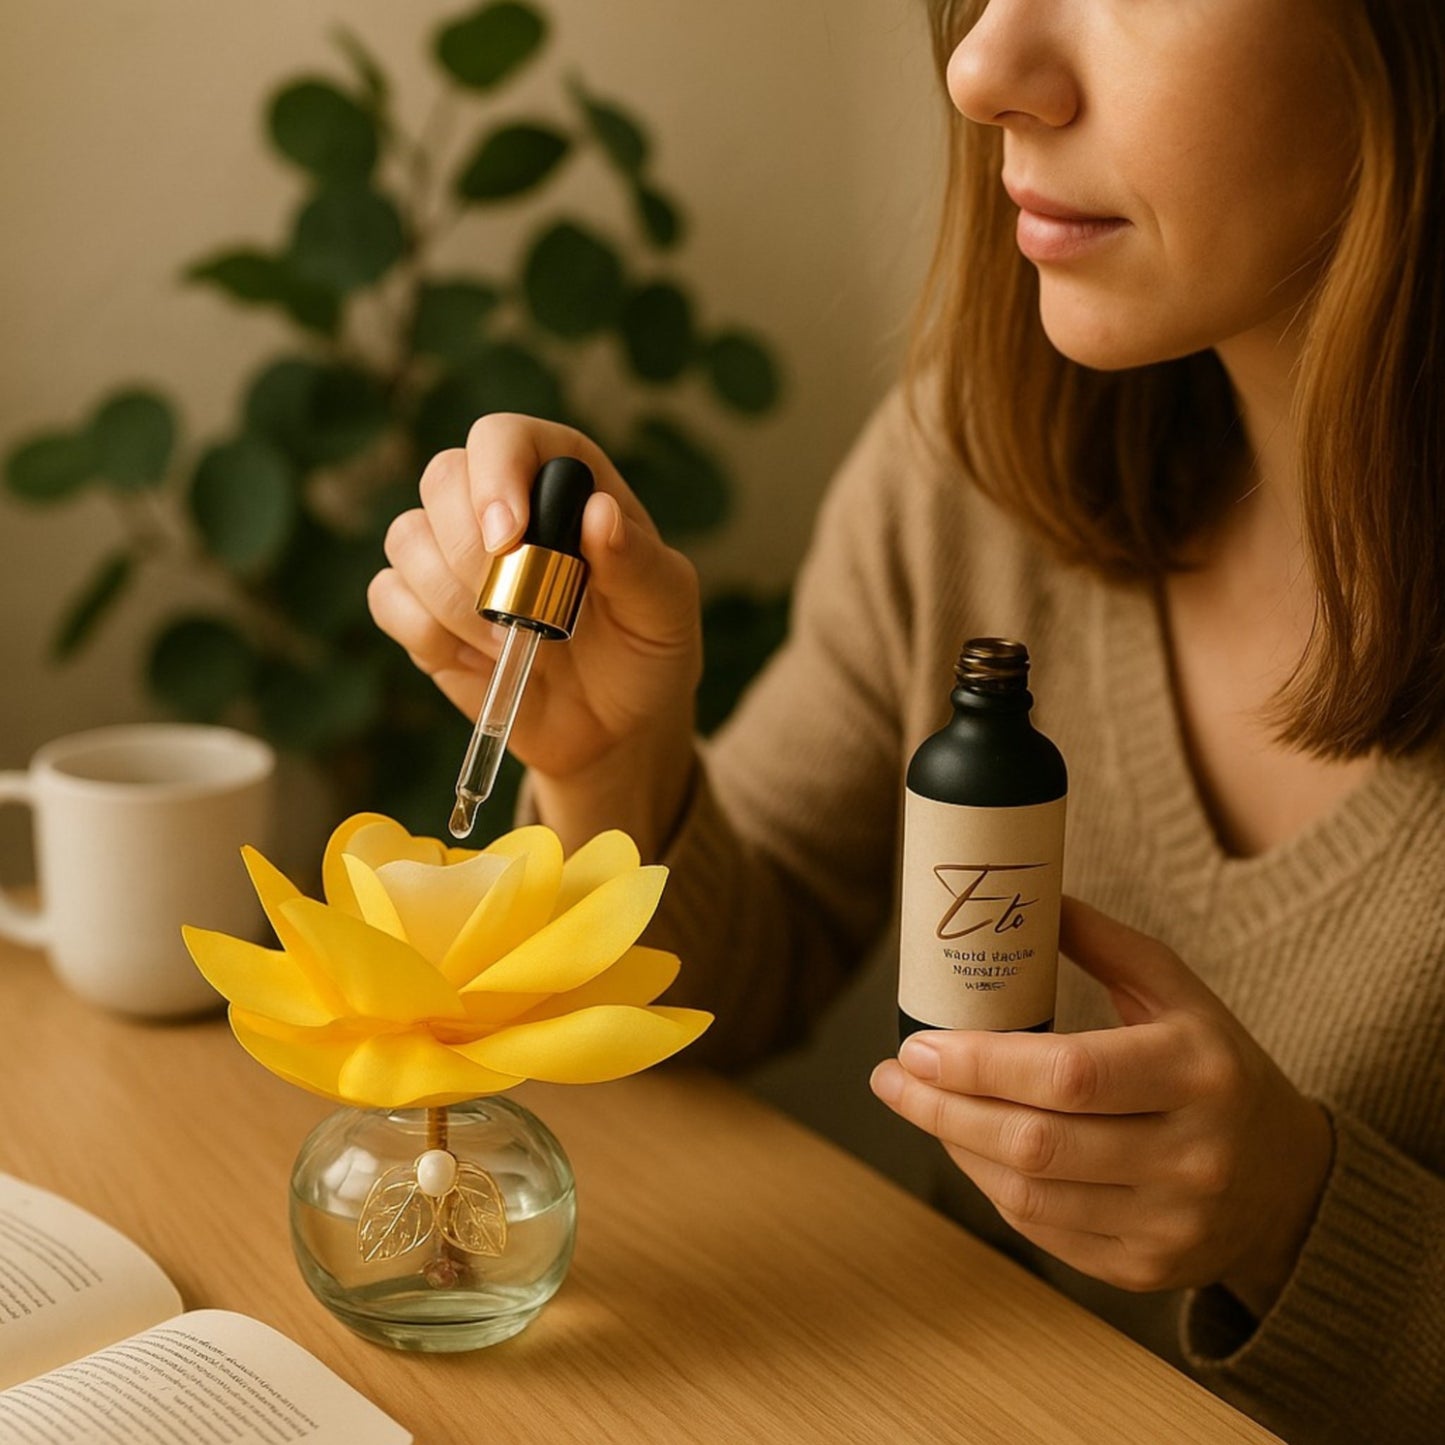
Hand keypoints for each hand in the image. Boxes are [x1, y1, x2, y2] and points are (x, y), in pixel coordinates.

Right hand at [368, 414, 702, 854]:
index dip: (495, 476)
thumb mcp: (666, 610)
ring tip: (514, 643)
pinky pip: (387, 597)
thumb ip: (639, 561)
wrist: (613, 728)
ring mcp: (453, 555)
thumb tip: (600, 512)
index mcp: (564, 480)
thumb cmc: (646, 653)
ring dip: (456, 603)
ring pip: (406, 538)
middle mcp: (502, 502)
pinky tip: (481, 662)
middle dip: (475, 555)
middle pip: (442, 478)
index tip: (508, 538)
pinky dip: (428, 635)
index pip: (504, 438)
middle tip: (526, 614)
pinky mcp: (422, 608)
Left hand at [871, 897, 1332, 1313]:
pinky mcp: (1148, 1270)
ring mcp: (1171, 1224)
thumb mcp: (1179, 993)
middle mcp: (1193, 1157)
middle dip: (945, 1109)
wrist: (1290, 1180)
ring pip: (1030, 1194)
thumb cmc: (1214, 1065)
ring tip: (919, 1106)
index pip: (1070, 1074)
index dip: (981, 1063)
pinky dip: (990, 1185)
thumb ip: (1105, 944)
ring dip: (957, 1146)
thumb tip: (1030, 894)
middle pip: (1038, 1142)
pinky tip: (966, 1146)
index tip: (917, 1044)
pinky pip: (1043, 1230)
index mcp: (1197, 1073)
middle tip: (892, 1077)